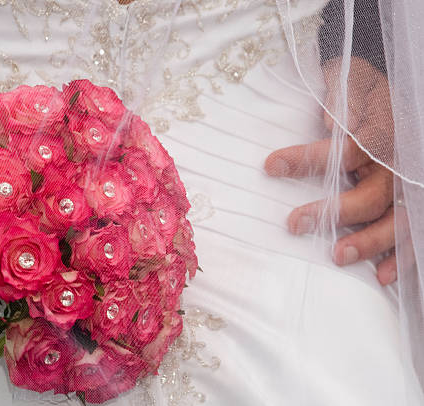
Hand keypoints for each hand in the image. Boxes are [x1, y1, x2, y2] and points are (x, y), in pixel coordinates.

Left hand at [265, 57, 396, 284]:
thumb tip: (334, 120)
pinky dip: (400, 258)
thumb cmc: (367, 89)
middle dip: (334, 212)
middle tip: (294, 223)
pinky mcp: (413, 202)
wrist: (395, 95)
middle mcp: (398, 165)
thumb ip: (345, 94)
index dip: (306, 159)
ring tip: (337, 256)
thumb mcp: (355, 78)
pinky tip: (382, 277)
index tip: (270, 166)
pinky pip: (413, 233)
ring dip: (368, 241)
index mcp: (381, 134)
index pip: (343, 150)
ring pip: (396, 220)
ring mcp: (410, 187)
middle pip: (371, 194)